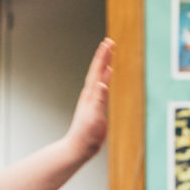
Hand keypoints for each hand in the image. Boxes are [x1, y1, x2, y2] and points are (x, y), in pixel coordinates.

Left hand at [65, 38, 113, 160]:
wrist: (79, 147)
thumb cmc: (86, 134)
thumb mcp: (94, 116)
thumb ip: (99, 99)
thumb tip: (102, 83)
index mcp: (91, 94)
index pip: (98, 70)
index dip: (103, 56)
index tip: (108, 43)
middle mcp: (90, 94)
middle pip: (97, 70)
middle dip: (104, 56)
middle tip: (110, 42)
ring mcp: (92, 99)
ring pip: (99, 77)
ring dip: (104, 65)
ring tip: (109, 55)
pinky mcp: (96, 106)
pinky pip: (101, 88)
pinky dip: (105, 79)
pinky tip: (106, 77)